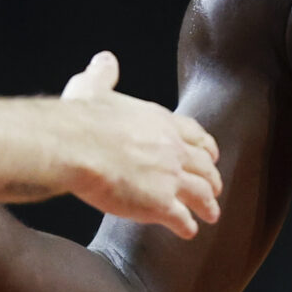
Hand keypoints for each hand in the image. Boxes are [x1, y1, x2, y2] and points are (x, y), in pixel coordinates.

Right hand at [56, 51, 222, 239]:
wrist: (75, 145)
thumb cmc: (81, 117)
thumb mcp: (93, 87)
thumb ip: (103, 75)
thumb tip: (104, 59)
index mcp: (160, 122)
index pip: (194, 134)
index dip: (205, 146)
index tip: (212, 154)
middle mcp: (172, 149)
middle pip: (203, 164)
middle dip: (212, 177)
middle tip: (216, 187)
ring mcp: (169, 177)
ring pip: (200, 193)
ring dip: (208, 204)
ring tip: (212, 214)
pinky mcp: (159, 204)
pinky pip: (180, 218)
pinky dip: (187, 226)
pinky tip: (188, 231)